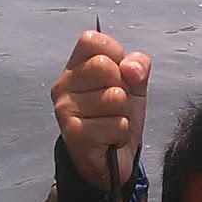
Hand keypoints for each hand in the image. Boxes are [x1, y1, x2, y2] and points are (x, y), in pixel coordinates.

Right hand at [51, 30, 150, 190]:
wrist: (109, 162)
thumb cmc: (117, 117)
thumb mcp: (134, 86)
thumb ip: (138, 66)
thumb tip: (131, 68)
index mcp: (75, 68)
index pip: (91, 39)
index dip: (115, 54)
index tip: (117, 75)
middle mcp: (63, 86)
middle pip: (104, 66)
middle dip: (122, 88)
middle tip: (115, 105)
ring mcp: (65, 109)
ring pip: (114, 97)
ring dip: (123, 114)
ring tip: (112, 123)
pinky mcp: (73, 132)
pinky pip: (116, 124)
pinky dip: (121, 134)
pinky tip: (109, 140)